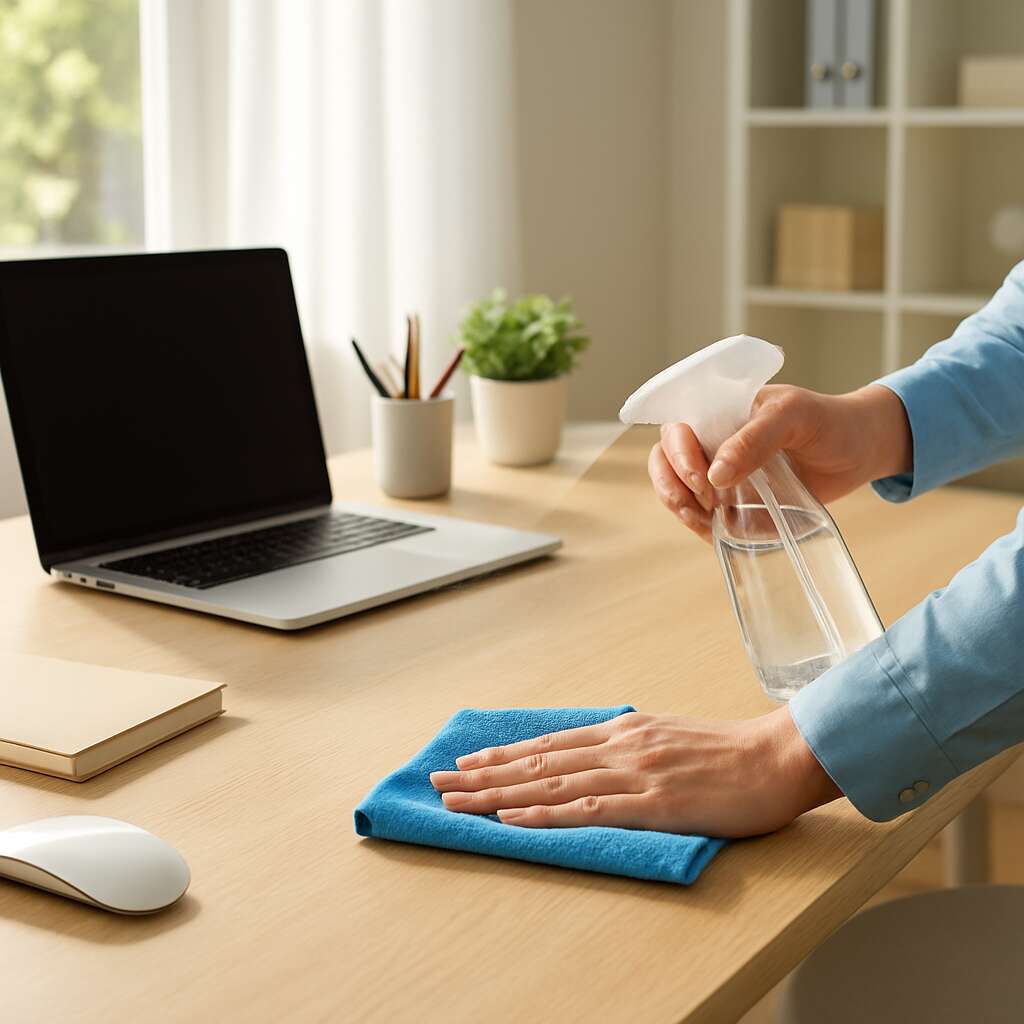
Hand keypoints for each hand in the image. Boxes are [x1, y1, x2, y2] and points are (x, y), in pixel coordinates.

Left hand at [429, 707, 839, 837]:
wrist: (779, 756)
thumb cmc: (729, 752)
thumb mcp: (670, 736)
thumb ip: (630, 745)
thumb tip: (594, 754)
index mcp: (624, 730)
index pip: (549, 743)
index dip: (504, 754)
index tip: (467, 761)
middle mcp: (620, 745)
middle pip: (538, 761)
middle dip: (483, 774)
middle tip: (440, 783)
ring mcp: (635, 774)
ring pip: (551, 784)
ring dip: (498, 794)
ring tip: (458, 803)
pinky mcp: (654, 805)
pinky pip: (589, 810)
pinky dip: (544, 815)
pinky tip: (513, 820)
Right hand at [648, 383, 911, 541]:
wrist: (860, 449)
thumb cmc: (828, 421)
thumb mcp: (794, 416)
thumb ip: (755, 438)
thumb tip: (716, 475)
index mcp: (718, 412)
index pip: (675, 427)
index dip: (678, 453)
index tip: (705, 478)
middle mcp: (711, 442)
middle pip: (664, 460)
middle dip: (672, 483)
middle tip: (705, 502)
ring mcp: (719, 475)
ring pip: (674, 489)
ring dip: (679, 506)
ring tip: (704, 519)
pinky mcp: (733, 505)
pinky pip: (700, 516)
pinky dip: (698, 525)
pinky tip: (714, 530)